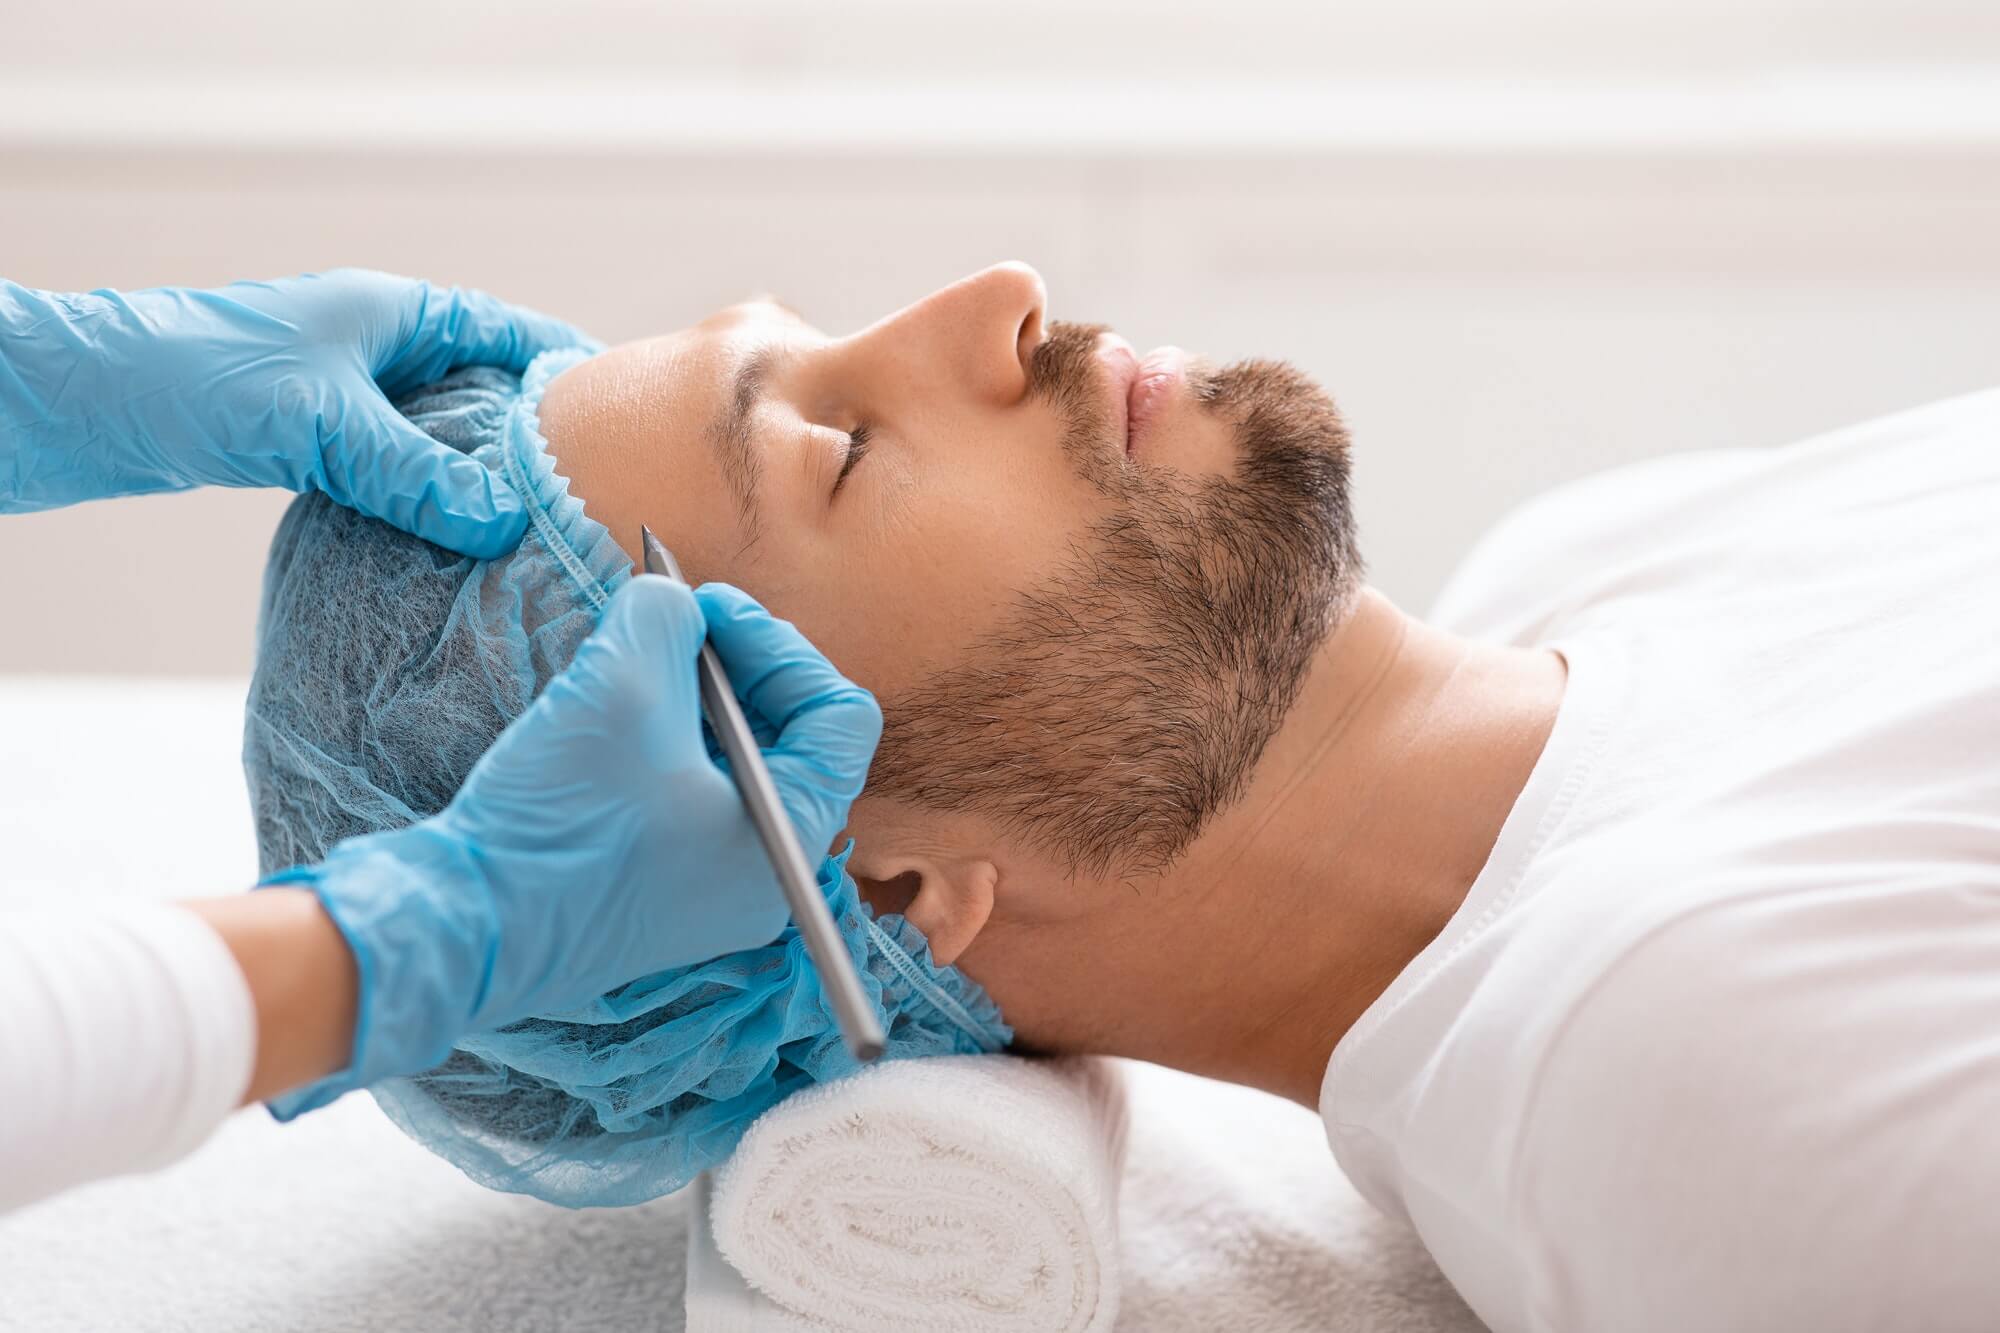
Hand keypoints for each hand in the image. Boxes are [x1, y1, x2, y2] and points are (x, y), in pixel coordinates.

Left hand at [0, 269, 593, 556]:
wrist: (73, 403)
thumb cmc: (190, 376)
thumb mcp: (319, 424)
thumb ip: (414, 473)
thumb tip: (503, 521)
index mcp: (396, 312)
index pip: (513, 330)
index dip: (573, 368)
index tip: (629, 416)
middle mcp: (381, 347)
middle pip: (489, 389)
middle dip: (538, 439)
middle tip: (593, 494)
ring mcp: (350, 395)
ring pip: (445, 437)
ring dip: (483, 479)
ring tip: (539, 529)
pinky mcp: (318, 441)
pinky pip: (402, 470)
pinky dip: (434, 500)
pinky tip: (456, 542)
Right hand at [263, 577, 882, 1108]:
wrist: (461, 927)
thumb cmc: (561, 819)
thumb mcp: (623, 683)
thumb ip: (668, 618)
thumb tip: (676, 605)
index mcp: (791, 837)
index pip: (839, 716)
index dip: (780, 645)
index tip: (708, 612)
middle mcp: (768, 876)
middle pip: (790, 737)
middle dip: (734, 668)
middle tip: (670, 626)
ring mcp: (713, 894)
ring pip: (731, 766)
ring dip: (689, 701)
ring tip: (626, 666)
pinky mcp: (657, 896)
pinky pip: (686, 800)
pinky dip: (659, 747)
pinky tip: (601, 723)